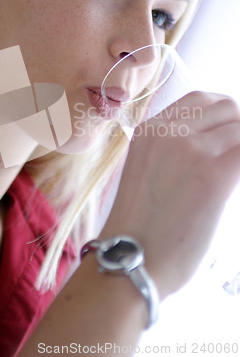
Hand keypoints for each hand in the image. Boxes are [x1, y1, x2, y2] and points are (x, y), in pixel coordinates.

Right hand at [102, 91, 239, 299]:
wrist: (129, 258)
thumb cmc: (140, 224)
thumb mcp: (146, 169)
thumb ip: (174, 147)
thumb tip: (215, 143)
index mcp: (150, 128)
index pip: (201, 100)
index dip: (222, 116)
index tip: (228, 136)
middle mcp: (168, 131)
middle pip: (227, 107)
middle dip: (237, 128)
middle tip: (233, 157)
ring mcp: (190, 149)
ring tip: (232, 174)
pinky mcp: (213, 174)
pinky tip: (236, 181)